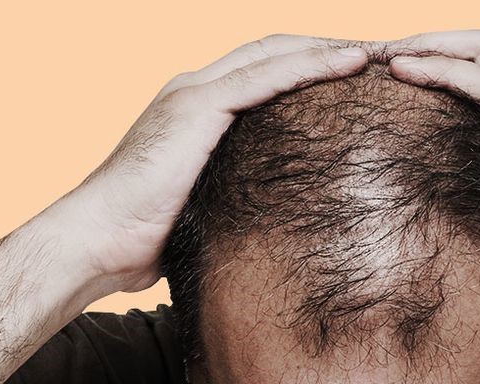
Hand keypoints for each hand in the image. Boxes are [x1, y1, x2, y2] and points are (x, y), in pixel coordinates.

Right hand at [47, 37, 367, 293]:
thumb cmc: (144, 237)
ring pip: (278, 53)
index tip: (362, 76)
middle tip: (385, 54)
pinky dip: (311, 66)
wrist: (94, 240)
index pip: (268, 72)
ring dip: (333, 48)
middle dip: (332, 47)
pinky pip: (265, 76)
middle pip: (279, 52)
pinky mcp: (195, 107)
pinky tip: (351, 63)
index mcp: (199, 109)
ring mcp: (194, 93)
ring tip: (382, 50)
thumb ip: (235, 195)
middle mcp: (196, 88)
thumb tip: (275, 223)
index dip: (315, 68)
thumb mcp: (204, 207)